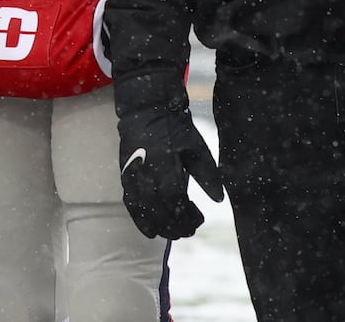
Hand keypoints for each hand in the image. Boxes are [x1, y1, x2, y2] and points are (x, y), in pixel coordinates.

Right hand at [117, 86, 224, 238]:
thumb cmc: (174, 128)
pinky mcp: (125, 177)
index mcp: (167, 166)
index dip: (187, 217)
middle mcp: (147, 174)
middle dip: (175, 226)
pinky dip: (140, 221)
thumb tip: (219, 200)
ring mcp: (133, 176)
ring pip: (144, 211)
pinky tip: (150, 231)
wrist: (145, 111)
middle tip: (189, 232)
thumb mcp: (196, 147)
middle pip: (159, 211)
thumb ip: (207, 175)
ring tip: (174, 233)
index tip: (199, 221)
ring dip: (160, 227)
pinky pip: (130, 205)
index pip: (175, 202)